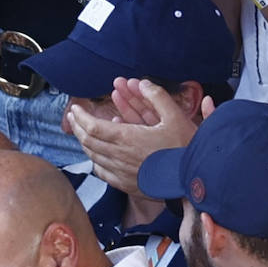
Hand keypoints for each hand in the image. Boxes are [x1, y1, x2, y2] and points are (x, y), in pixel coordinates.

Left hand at [67, 80, 197, 195]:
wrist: (194, 180)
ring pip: (93, 156)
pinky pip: (102, 171)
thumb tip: (142, 82)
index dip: (81, 116)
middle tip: (73, 116)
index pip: (93, 126)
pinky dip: (95, 160)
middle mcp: (119, 156)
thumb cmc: (185, 148)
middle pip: (88, 141)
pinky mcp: (125, 184)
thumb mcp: (176, 117)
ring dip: (85, 142)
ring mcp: (120, 172)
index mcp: (127, 138)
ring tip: (81, 132)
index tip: (75, 108)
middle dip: (78, 126)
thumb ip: (157, 97)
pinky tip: (96, 154)